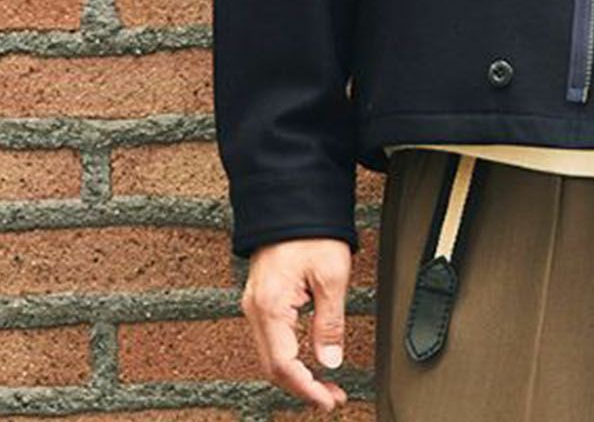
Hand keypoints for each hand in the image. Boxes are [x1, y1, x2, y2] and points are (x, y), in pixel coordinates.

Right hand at [240, 238, 351, 413]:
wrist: (291, 199)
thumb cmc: (311, 230)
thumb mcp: (331, 274)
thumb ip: (329, 322)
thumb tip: (330, 361)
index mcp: (269, 306)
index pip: (283, 366)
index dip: (307, 389)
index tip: (328, 400)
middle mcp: (255, 310)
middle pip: (273, 367)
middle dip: (303, 387)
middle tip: (332, 397)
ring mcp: (255, 305)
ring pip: (271, 356)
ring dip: (297, 374)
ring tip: (326, 384)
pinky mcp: (262, 299)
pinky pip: (272, 339)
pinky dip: (290, 356)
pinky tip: (309, 360)